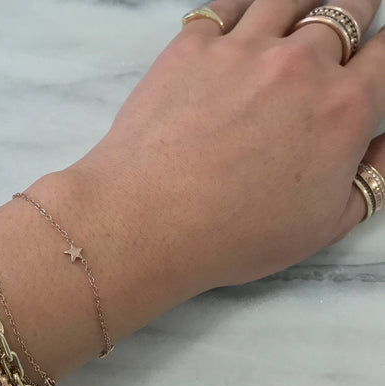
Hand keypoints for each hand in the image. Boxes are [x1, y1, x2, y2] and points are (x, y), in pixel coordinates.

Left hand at [66, 0, 384, 292]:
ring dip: (302, 1)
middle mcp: (299, 66)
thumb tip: (382, 146)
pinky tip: (242, 18)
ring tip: (300, 10)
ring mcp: (242, 50)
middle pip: (343, 12)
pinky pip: (225, 5)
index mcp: (343, 109)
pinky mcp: (191, 48)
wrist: (150, 223)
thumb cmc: (234, 236)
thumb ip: (367, 180)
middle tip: (346, 19)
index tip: (377, 52)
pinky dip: (240, 6)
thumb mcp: (322, 227)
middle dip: (352, 13)